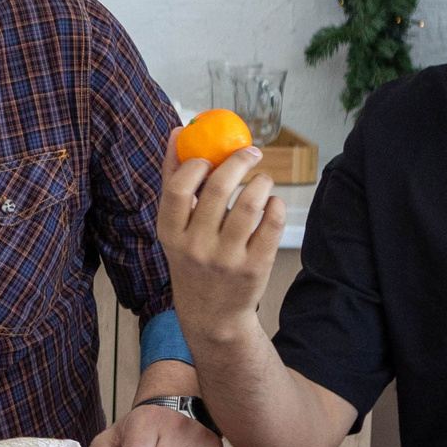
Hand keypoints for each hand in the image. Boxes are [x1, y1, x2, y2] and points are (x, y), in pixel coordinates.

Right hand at [156, 147, 283, 347]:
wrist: (212, 314)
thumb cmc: (192, 260)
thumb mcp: (174, 228)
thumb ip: (173, 180)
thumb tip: (178, 132)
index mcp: (171, 234)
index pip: (178, 188)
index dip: (196, 164)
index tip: (209, 158)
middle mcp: (197, 247)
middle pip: (218, 188)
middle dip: (239, 161)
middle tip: (250, 153)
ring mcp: (227, 258)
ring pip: (251, 202)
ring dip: (261, 181)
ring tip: (261, 181)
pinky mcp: (255, 266)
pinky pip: (273, 222)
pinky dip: (276, 205)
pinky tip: (271, 204)